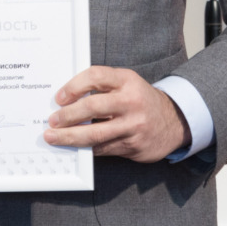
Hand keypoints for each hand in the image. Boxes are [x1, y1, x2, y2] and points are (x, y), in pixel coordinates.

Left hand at [44, 66, 189, 162]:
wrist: (174, 122)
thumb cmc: (140, 100)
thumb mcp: (127, 84)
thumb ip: (102, 86)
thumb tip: (65, 99)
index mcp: (127, 81)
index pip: (96, 76)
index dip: (74, 86)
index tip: (59, 98)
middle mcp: (132, 102)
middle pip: (92, 107)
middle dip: (67, 116)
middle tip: (52, 121)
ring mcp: (134, 126)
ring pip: (95, 134)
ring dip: (70, 137)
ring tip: (54, 137)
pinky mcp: (134, 146)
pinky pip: (103, 149)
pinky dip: (86, 148)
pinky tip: (74, 147)